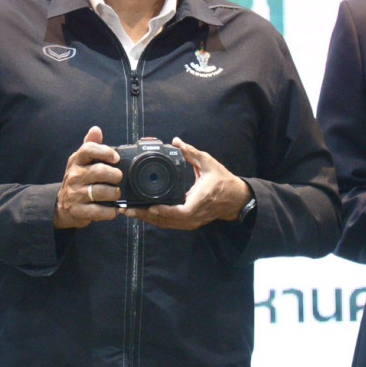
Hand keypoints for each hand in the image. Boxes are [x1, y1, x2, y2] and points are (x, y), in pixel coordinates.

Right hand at [54, 126, 122, 228]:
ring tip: (117, 193)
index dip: (105, 152)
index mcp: (77, 161)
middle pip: (99, 171)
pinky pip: (99, 211)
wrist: (63, 205)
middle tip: (119, 178)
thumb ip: (90, 145)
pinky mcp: (79, 211)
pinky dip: (110, 211)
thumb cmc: (78, 180)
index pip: (88, 150)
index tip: (116, 158)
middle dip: (115, 175)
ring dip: (115, 193)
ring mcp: (75, 194)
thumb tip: (96, 129)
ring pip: (100, 192)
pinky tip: (114, 208)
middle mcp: (74, 176)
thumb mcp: (81, 161)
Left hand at [125, 137, 249, 230]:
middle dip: (147, 216)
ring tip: (131, 213)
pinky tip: (145, 215)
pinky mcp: (189, 222)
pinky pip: (170, 224)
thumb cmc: (223, 181)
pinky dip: (157, 220)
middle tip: (128, 210)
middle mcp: (194, 215)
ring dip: (149, 220)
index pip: (180, 211)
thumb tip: (177, 142)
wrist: (236, 199)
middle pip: (167, 221)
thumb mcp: (208, 164)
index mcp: (199, 200)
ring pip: (167, 224)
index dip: (163, 211)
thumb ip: (191, 153)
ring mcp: (192, 221)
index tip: (149, 207)